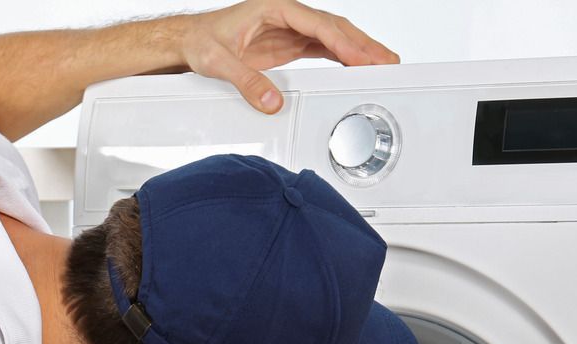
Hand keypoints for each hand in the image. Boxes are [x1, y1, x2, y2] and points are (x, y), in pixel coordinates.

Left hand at [179, 0, 398, 113]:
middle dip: (362, 45)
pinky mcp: (289, 45)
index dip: (343, 41)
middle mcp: (287, 16)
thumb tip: (271, 102)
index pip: (318, 24)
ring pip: (333, 37)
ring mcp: (290, 30)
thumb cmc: (201, 41)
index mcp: (274, 8)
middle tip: (386, 62)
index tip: (360, 57)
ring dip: (357, 51)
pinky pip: (323, 49)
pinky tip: (357, 68)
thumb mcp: (218, 63)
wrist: (189, 41)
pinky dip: (342, 58)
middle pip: (334, 27)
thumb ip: (245, 82)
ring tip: (381, 65)